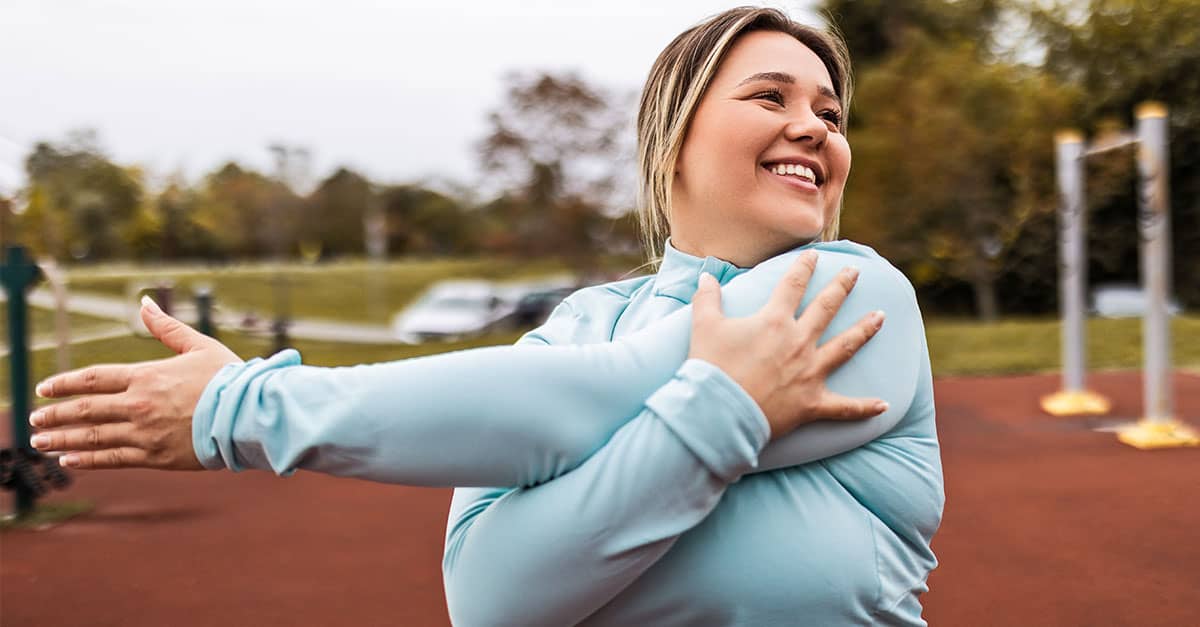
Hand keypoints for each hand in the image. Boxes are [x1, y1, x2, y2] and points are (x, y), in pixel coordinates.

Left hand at [29, 297, 242, 469]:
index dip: (65, 384)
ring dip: (62, 438)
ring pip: (92, 436)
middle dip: (55, 414)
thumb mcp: (198, 345)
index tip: (43, 389)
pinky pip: (112, 458)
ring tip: (39, 441)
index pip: (93, 379)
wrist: (249, 414)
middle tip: (34, 418)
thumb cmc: (228, 377)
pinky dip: (87, 459)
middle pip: (85, 409)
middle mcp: (138, 404)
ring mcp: (144, 432)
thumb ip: (166, 327)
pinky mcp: (155, 456)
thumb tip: (144, 301)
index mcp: (146, 375)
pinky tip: (68, 459)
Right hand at [688, 251, 887, 439]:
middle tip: (855, 272)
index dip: (804, 266)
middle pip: (826, 307)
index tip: (815, 254)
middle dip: (842, 286)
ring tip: (881, 316)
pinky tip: (884, 405)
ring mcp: (809, 372)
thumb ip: (708, 298)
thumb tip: (706, 277)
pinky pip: (844, 407)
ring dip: (864, 330)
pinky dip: (865, 408)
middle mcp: (798, 342)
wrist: (718, 412)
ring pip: (845, 346)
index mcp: (774, 321)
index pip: (793, 284)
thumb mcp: (704, 327)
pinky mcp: (812, 403)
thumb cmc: (710, 368)